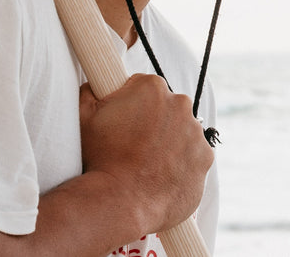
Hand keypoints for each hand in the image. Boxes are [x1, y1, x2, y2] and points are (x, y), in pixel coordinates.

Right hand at [78, 74, 213, 234]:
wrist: (119, 204)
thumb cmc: (100, 159)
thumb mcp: (84, 116)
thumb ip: (91, 90)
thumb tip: (94, 84)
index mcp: (152, 87)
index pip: (144, 87)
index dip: (131, 104)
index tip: (124, 122)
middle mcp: (180, 104)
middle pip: (167, 107)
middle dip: (153, 121)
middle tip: (134, 145)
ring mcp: (196, 132)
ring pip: (182, 131)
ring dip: (169, 143)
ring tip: (147, 164)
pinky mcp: (205, 158)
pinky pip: (194, 156)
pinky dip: (182, 164)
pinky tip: (162, 176)